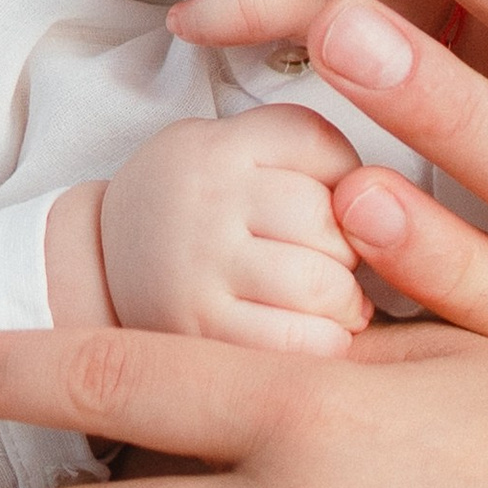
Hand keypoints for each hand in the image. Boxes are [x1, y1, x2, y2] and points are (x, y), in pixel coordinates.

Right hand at [99, 106, 371, 358]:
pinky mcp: (199, 332)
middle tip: (341, 265)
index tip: (337, 203)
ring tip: (336, 303)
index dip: (348, 179)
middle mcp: (205, 200)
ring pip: (320, 284)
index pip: (321, 144)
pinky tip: (317, 335)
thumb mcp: (230, 148)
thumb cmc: (196, 209)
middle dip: (351, 249)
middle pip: (328, 218)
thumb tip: (390, 208)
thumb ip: (304, 157)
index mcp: (219, 145)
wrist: (96, 264)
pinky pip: (299, 343)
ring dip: (345, 302)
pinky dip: (327, 343)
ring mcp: (198, 268)